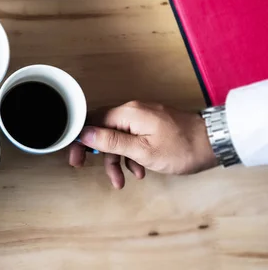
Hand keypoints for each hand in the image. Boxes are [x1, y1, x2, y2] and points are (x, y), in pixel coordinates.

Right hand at [65, 101, 218, 188]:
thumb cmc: (182, 148)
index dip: (80, 139)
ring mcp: (144, 116)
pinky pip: (132, 137)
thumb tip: (85, 133)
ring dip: (117, 158)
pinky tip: (139, 170)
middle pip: (104, 129)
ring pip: (119, 136)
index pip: (93, 121)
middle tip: (86, 167)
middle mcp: (133, 110)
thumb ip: (111, 141)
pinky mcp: (152, 124)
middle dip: (98, 152)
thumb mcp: (142, 150)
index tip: (75, 156)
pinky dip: (131, 154)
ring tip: (122, 180)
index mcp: (128, 113)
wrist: (215, 143)